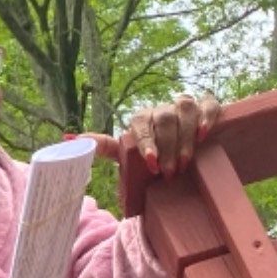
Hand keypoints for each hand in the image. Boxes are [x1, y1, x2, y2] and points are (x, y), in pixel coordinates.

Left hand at [90, 93, 220, 177]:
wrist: (182, 161)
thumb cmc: (151, 160)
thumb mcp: (127, 156)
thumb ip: (104, 147)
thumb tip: (68, 138)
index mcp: (140, 120)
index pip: (139, 124)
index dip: (146, 142)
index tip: (150, 163)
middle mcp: (161, 111)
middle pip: (163, 119)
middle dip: (167, 148)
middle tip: (169, 173)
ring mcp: (183, 107)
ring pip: (185, 110)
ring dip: (185, 137)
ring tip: (185, 162)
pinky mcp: (205, 108)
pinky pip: (208, 104)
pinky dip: (207, 117)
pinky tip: (203, 134)